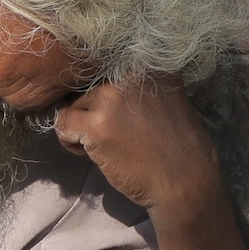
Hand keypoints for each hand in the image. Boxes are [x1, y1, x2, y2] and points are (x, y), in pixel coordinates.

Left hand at [52, 77, 221, 210]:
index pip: (109, 73)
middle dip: (95, 113)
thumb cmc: (179, 148)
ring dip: (82, 126)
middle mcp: (129, 76)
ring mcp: (111, 99)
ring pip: (75, 105)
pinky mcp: (95, 125)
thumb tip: (111, 87)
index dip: (109, 100)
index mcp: (149, 67)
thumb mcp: (169, 102)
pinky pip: (63, 122)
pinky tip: (86, 153)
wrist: (186, 182)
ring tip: (102, 146)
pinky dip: (68, 139)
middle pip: (91, 90)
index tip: (118, 118)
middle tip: (112, 137)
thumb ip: (141, 90)